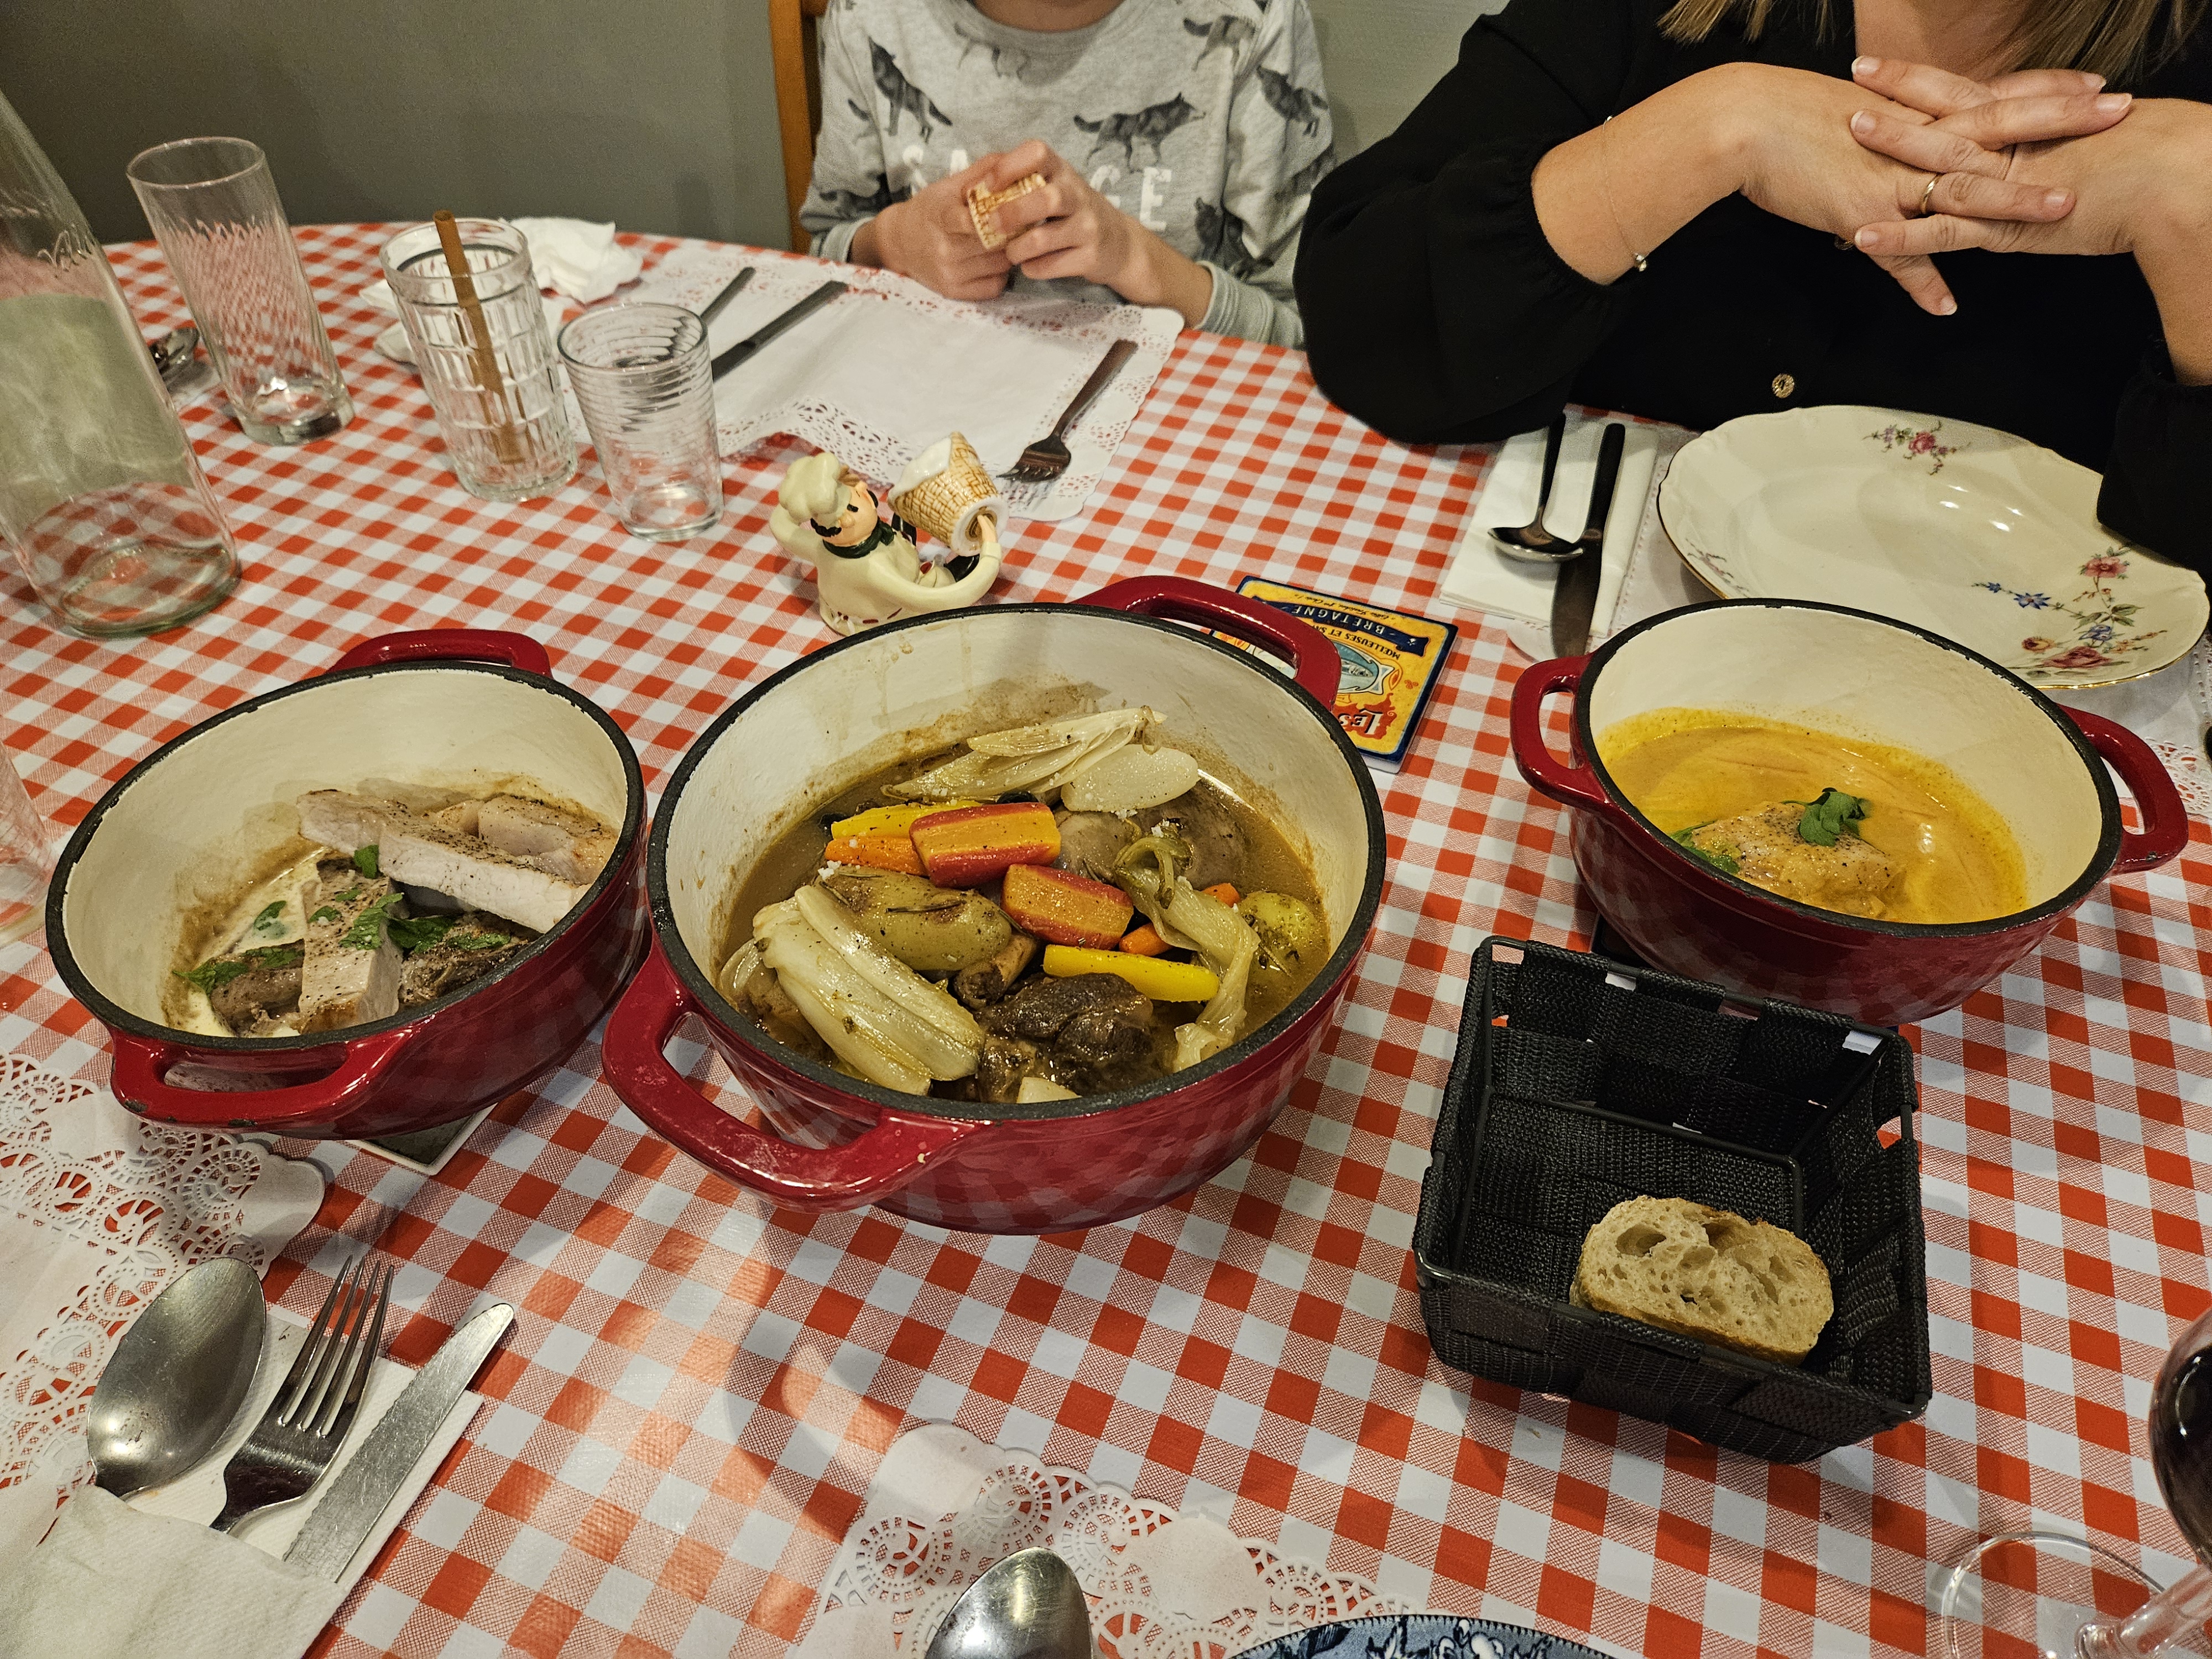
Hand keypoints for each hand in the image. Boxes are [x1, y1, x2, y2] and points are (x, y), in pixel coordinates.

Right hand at [854, 157, 1012, 300]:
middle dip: (1013, 232)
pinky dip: (1001, 274)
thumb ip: (981, 171)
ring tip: (1007, 240)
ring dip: (1010, 252)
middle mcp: (944, 249)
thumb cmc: (930, 210)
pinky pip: (995, 286)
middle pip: (996, 243)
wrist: (900, 243)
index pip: (975, 221)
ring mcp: (950, 273)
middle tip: (1022, 223)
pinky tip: (995, 261)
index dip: (999, 216)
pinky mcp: (955, 293)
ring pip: (1000, 265)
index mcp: (942, 217)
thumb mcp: (948, 185)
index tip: (1013, 208)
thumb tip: (1014, 159)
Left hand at [976, 141, 1215, 323]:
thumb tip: (974, 187)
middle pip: (1045, 199)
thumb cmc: (1073, 212)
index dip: (1010, 166)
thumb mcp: (1055, 186)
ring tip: (1010, 253)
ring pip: (1044, 238)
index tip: (988, 184)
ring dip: (1018, 249)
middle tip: (992, 224)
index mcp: (1062, 171)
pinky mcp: (1091, 257)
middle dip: (1012, 213)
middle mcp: (1078, 196)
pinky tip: (1030, 266)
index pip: (1038, 153)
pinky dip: (1033, 268)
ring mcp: (1087, 227)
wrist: (1118, 243)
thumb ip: (1023, 183)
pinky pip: (1052, 266)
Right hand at [1715, 63, 2100, 311]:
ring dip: (2015, 203)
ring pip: (1964, 191)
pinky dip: (1922, 282)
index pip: (1992, 98)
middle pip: (2000, 130)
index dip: (2045, 91)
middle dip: (2061, 124)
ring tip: (2062, 213)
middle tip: (2115, 113)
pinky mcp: (1860, 215)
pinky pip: (1898, 257)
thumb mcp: (1852, 113)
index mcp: (1915, 115)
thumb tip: (1906, 140)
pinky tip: (1944, 307)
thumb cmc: (1789, 115)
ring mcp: (1891, 180)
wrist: (1745, 123)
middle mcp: (1913, 142)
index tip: (2092, 85)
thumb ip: (1890, 132)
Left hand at [1847, 88, 2211, 378]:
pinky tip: (1860, 234)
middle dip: (1904, 92)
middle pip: (1951, 111)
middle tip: (1861, 72)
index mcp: (2037, 127)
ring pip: (1940, 161)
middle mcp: (2018, 147)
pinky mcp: (2006, 228)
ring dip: (1894, 145)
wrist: (2180, 184)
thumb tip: (2050, 148)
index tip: (1897, 68)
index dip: (1934, 81)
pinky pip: (1943, 233)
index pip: (1976, 95)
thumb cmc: (2156, 165)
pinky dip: (1901, 235)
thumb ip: (2062, 148)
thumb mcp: (2098, 149)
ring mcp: (2008, 185)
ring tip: (1849, 128)